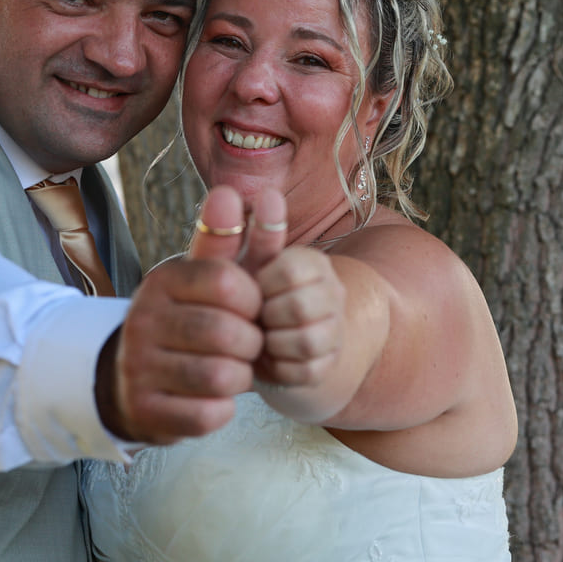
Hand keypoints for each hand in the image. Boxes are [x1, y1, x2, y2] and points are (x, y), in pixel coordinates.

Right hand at [96, 186, 262, 443]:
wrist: (132, 379)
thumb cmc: (185, 320)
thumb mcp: (203, 279)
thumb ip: (225, 238)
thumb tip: (228, 190)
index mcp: (163, 281)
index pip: (228, 282)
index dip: (254, 300)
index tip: (250, 308)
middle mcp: (143, 320)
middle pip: (227, 333)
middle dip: (250, 343)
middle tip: (247, 345)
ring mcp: (138, 367)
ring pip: (220, 376)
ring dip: (239, 377)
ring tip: (232, 369)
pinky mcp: (144, 411)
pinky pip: (207, 414)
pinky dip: (223, 408)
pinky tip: (214, 397)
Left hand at [245, 190, 345, 388]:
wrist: (260, 347)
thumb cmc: (242, 298)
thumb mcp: (232, 267)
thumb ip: (229, 233)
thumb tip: (231, 191)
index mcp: (311, 262)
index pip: (288, 268)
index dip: (260, 284)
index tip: (249, 288)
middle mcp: (332, 292)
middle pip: (299, 306)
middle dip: (265, 316)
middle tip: (251, 316)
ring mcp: (334, 330)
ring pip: (305, 340)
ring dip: (271, 343)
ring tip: (258, 336)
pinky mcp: (327, 366)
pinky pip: (303, 370)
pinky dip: (276, 367)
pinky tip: (266, 358)